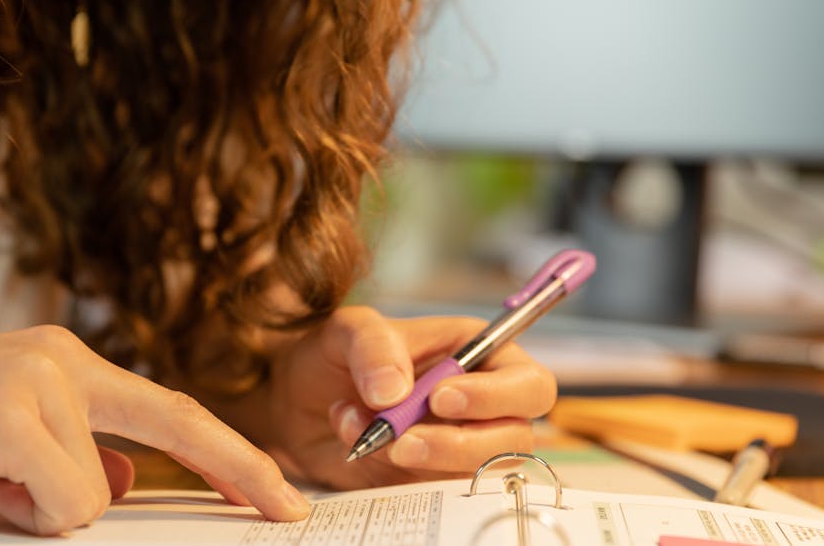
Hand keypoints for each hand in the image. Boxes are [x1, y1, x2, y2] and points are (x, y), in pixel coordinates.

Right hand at [0, 326, 308, 533]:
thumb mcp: (1, 436)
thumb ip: (66, 453)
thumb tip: (119, 481)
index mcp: (64, 360)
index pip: (167, 408)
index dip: (226, 450)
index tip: (273, 485)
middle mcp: (63, 360)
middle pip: (177, 421)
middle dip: (239, 469)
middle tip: (286, 507)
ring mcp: (41, 383)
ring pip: (93, 493)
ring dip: (39, 510)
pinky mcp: (12, 415)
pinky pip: (61, 501)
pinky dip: (20, 513)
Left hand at [267, 306, 555, 489]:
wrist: (294, 399)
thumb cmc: (335, 353)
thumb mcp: (347, 330)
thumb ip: (373, 346)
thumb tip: (395, 393)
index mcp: (479, 355)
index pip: (529, 384)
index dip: (497, 397)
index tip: (441, 398)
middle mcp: (481, 406)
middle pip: (516, 440)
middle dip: (461, 444)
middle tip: (404, 439)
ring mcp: (458, 448)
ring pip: (476, 474)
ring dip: (421, 461)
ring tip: (366, 433)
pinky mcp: (429, 480)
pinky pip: (433, 494)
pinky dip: (393, 477)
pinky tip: (357, 447)